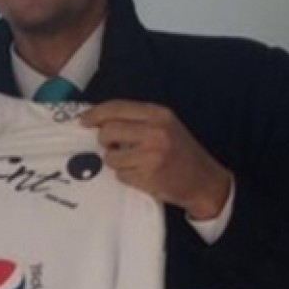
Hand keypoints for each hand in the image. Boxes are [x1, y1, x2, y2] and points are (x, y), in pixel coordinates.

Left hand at [81, 100, 231, 219]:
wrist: (205, 181)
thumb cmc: (180, 151)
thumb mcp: (165, 125)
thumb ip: (137, 120)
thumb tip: (98, 119)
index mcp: (158, 114)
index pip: (116, 107)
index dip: (96, 113)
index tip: (84, 121)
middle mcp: (155, 132)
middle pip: (108, 131)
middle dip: (104, 141)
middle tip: (113, 146)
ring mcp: (151, 155)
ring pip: (110, 157)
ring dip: (116, 162)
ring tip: (134, 162)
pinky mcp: (148, 177)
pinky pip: (120, 175)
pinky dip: (127, 176)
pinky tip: (142, 174)